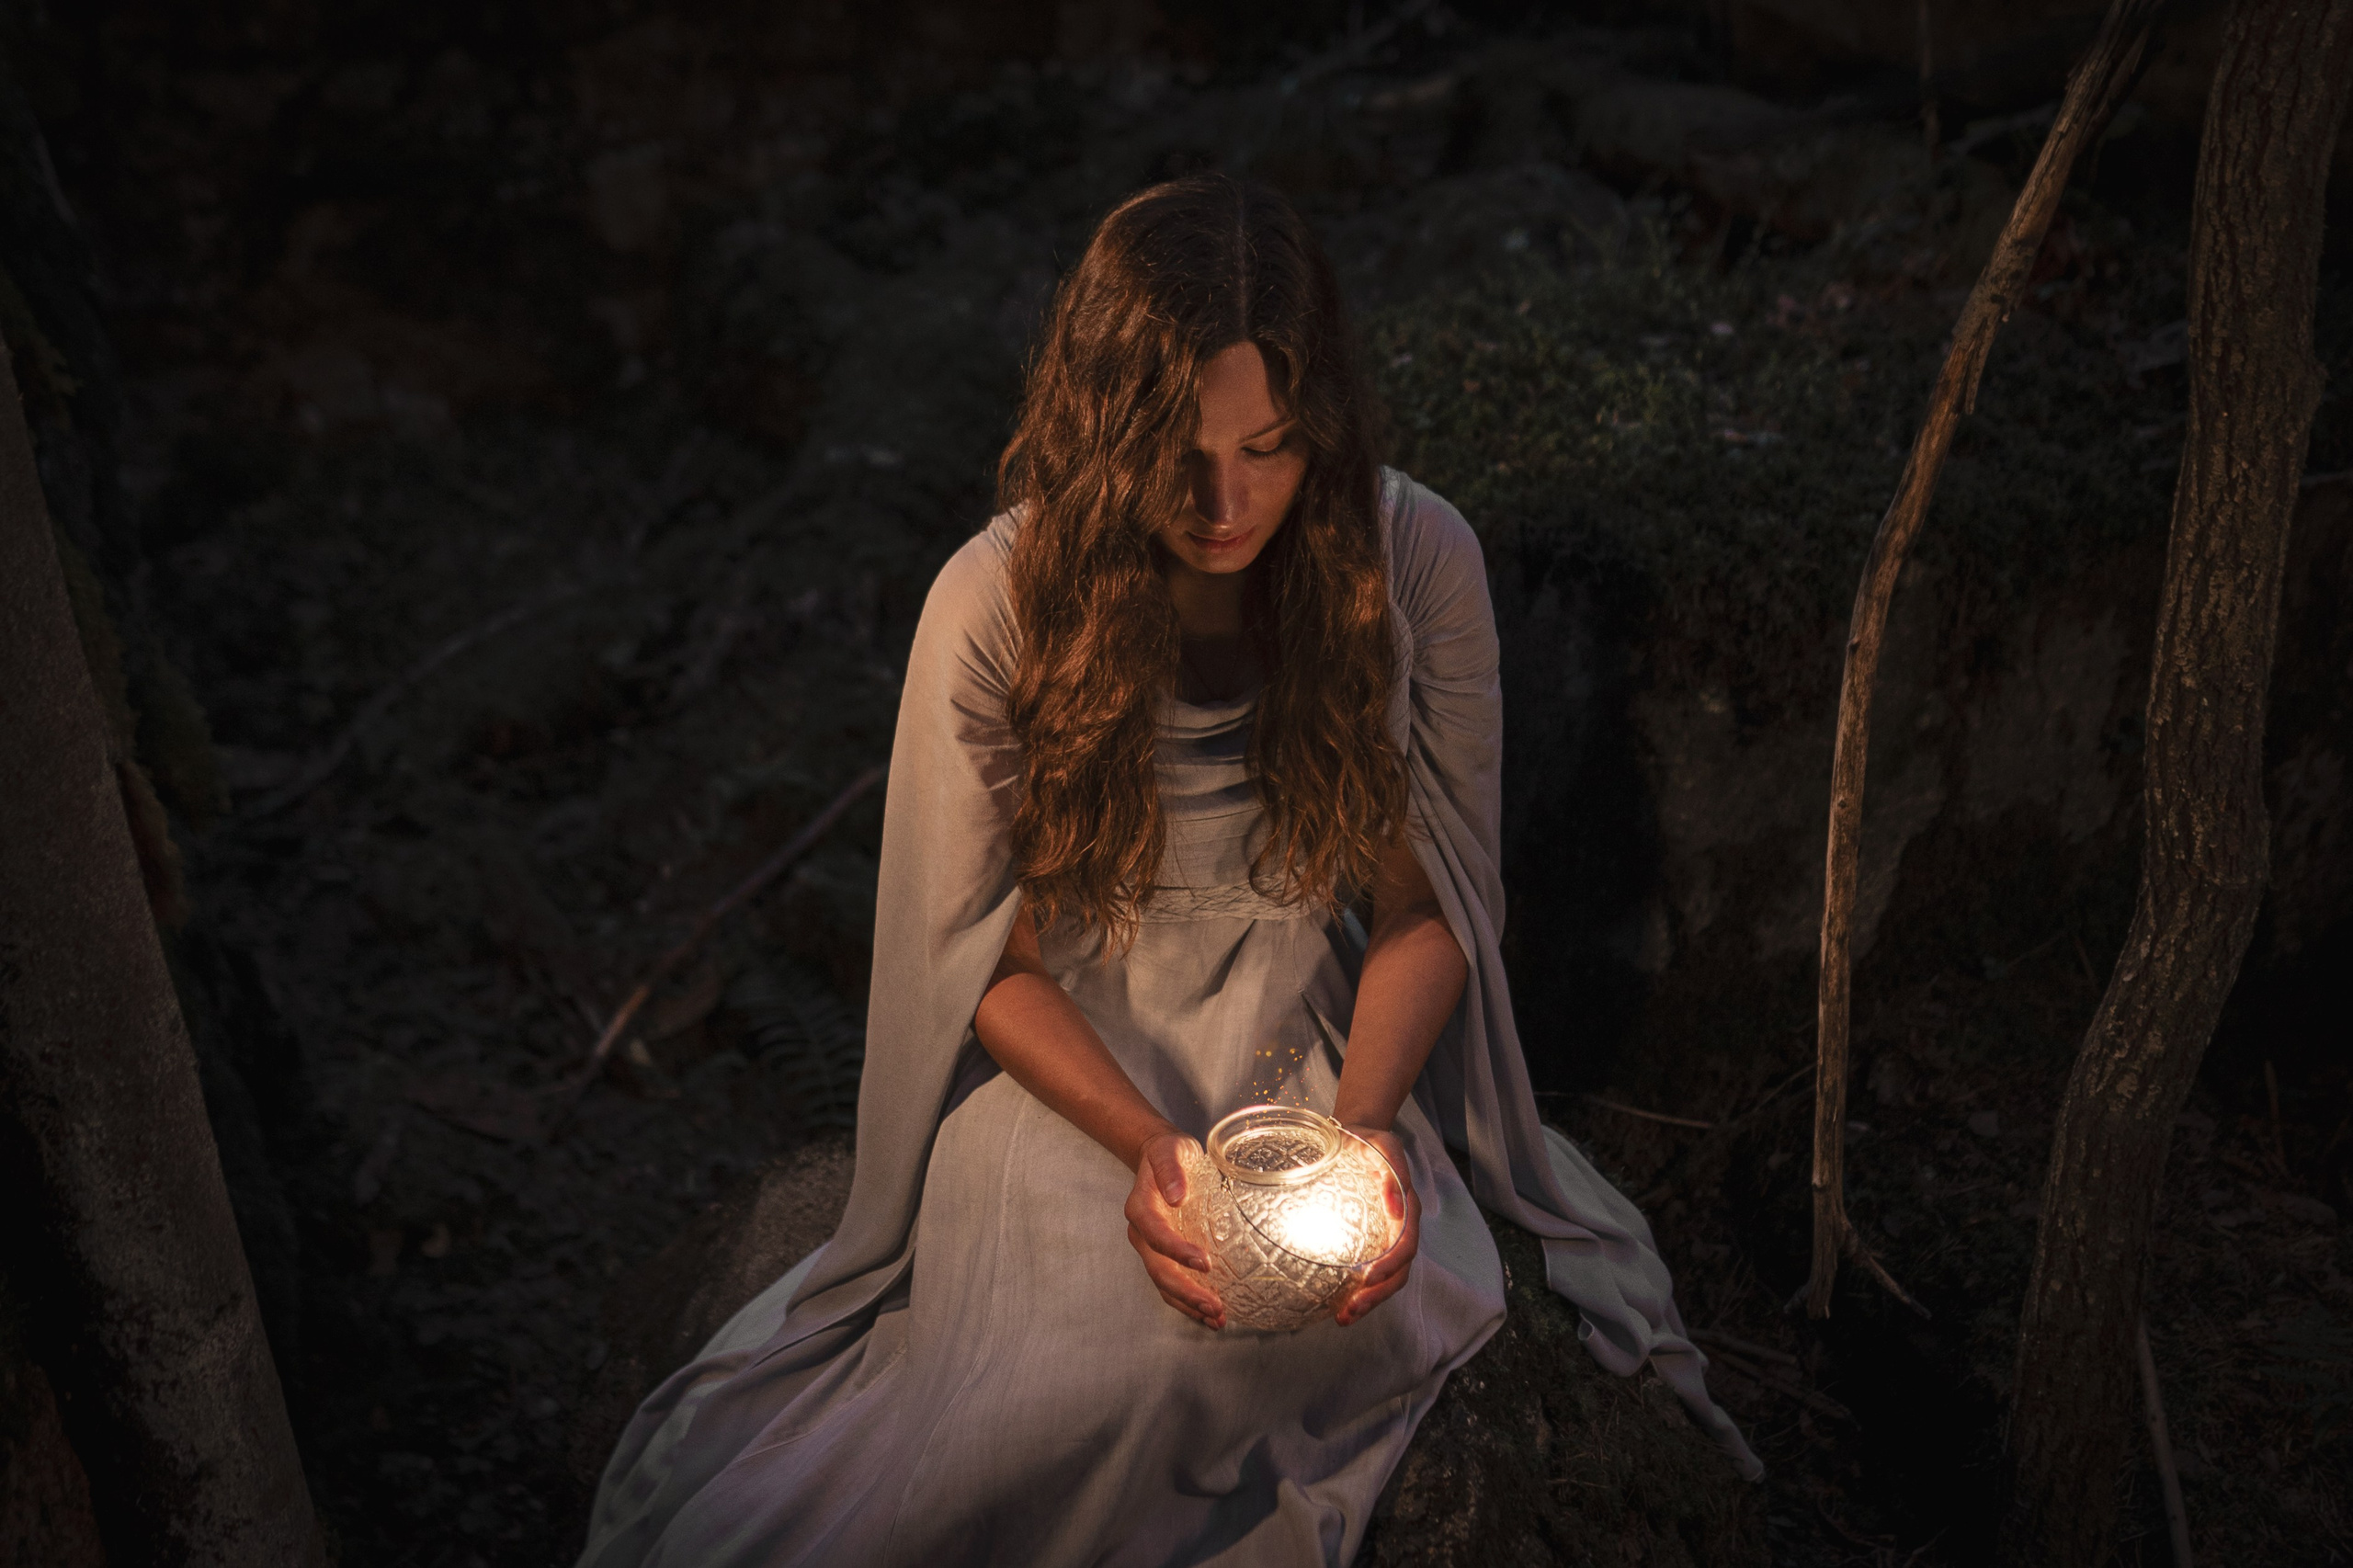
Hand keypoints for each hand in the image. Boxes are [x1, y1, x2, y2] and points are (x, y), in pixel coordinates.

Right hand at [1126, 1128, 1224, 1329]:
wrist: (1160, 1159)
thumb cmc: (1168, 1153)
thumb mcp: (1170, 1149)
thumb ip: (1170, 1169)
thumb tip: (1176, 1194)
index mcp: (1140, 1208)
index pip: (1156, 1234)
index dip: (1177, 1251)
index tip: (1204, 1263)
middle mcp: (1142, 1233)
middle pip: (1159, 1270)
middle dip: (1186, 1292)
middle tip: (1214, 1306)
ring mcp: (1151, 1249)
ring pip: (1165, 1284)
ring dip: (1189, 1305)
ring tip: (1217, 1319)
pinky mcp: (1163, 1257)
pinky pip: (1172, 1285)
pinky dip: (1189, 1303)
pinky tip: (1211, 1315)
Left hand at [1334, 1126, 1418, 1327]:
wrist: (1354, 1136)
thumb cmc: (1368, 1139)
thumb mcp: (1383, 1144)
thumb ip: (1393, 1171)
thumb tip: (1396, 1205)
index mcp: (1407, 1210)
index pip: (1405, 1247)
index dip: (1391, 1266)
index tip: (1368, 1278)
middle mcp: (1399, 1229)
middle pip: (1397, 1274)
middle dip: (1376, 1297)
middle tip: (1349, 1312)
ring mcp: (1384, 1238)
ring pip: (1384, 1279)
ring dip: (1366, 1301)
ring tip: (1342, 1318)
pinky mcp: (1367, 1241)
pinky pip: (1365, 1271)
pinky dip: (1354, 1291)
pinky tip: (1333, 1303)